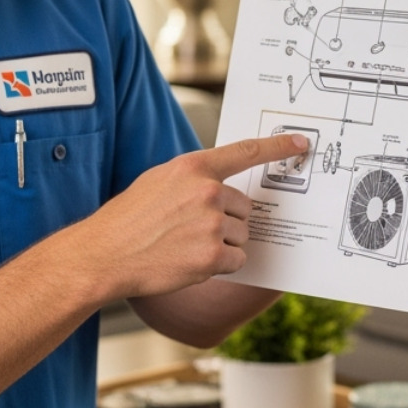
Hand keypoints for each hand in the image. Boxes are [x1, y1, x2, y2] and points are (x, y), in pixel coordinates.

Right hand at [83, 132, 310, 298]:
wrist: (105, 254)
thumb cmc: (128, 219)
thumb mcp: (159, 181)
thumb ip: (194, 178)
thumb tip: (222, 187)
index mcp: (193, 167)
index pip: (245, 151)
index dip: (278, 146)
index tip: (302, 142)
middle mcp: (207, 191)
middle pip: (246, 207)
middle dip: (228, 220)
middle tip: (193, 230)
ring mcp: (212, 223)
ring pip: (242, 234)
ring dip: (223, 244)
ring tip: (186, 245)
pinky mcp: (213, 254)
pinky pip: (237, 259)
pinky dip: (221, 265)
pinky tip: (191, 261)